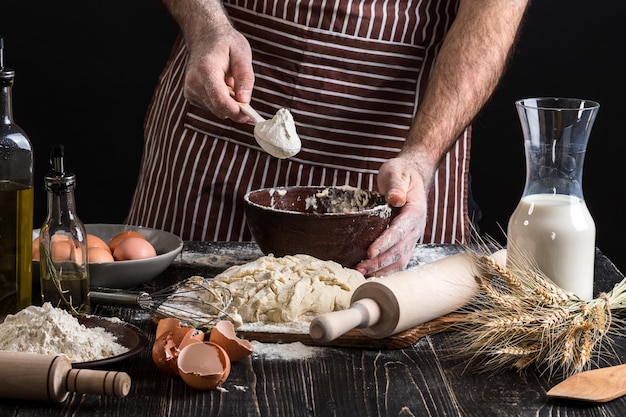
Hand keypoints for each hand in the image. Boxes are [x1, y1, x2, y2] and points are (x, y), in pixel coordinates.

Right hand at [182, 24, 254, 123]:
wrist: (204, 35)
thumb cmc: (225, 42)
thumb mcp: (242, 53)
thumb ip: (245, 77)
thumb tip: (245, 100)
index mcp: (206, 70)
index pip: (220, 101)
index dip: (237, 112)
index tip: (250, 117)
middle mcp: (193, 82)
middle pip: (219, 109)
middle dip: (236, 108)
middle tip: (246, 96)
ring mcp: (190, 90)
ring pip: (216, 110)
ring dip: (229, 103)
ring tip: (230, 83)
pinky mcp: (190, 95)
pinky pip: (212, 107)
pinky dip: (221, 101)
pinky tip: (221, 85)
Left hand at [354, 156, 428, 276]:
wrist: (411, 177)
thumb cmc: (401, 174)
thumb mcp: (397, 173)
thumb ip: (396, 185)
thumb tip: (396, 199)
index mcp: (415, 211)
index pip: (400, 231)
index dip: (385, 243)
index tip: (370, 252)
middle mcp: (416, 228)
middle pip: (399, 250)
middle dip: (379, 262)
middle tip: (359, 268)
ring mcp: (412, 237)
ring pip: (399, 259)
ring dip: (381, 269)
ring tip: (361, 273)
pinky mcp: (406, 242)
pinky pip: (398, 260)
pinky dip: (385, 269)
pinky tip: (370, 273)